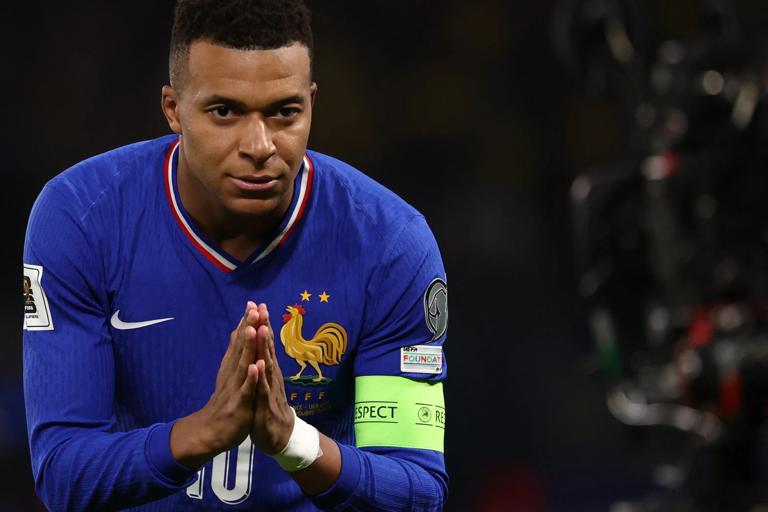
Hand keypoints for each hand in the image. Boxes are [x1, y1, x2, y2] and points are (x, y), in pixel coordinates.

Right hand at [170, 302, 260, 468]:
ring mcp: (235, 387)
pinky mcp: (238, 403)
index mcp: (232, 366)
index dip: (247, 322)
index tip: (254, 303)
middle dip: (249, 327)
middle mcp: (232, 372)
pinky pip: (245, 389)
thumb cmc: (226, 401)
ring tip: (254, 329)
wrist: (212, 431)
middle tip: (254, 307)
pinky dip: (249, 378)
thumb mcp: (230, 373)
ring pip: (243, 363)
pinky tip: (253, 367)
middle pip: (241, 347)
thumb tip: (237, 330)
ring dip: (248, 347)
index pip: (241, 340)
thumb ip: (235, 352)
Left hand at [249, 303, 295, 454]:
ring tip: (262, 329)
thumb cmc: (269, 405)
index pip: (265, 343)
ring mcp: (270, 389)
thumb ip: (263, 361)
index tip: (258, 304)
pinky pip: (263, 389)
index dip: (262, 324)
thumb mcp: (264, 381)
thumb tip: (260, 342)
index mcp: (268, 369)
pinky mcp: (266, 405)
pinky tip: (259, 366)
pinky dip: (261, 377)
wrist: (279, 435)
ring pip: (267, 365)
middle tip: (263, 308)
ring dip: (265, 347)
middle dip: (265, 328)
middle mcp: (271, 375)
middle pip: (268, 348)